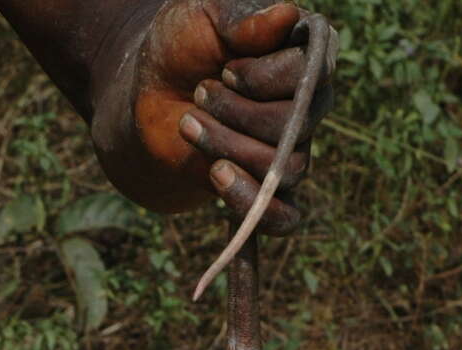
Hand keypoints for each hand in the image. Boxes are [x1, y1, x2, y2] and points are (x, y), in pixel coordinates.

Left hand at [93, 1, 336, 230]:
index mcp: (306, 54)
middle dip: (239, 112)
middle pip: (298, 125)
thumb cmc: (181, 46)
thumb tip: (287, 15)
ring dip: (227, 146)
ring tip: (189, 123)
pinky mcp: (269, 189)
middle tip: (201, 92)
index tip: (226, 68)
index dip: (266, 78)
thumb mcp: (202, 14)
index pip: (312, 75)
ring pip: (285, 168)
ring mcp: (293, 149)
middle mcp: (310, 103)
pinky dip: (254, 205)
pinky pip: (286, 217)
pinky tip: (216, 176)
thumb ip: (244, 17)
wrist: (149, 93)